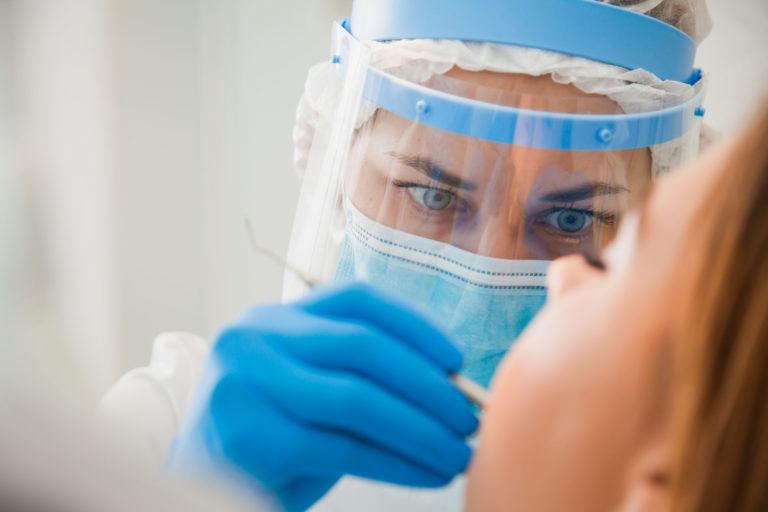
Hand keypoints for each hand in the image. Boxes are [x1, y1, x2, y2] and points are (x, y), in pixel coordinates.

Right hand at [168, 283, 477, 511]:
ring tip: (460, 453)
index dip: (416, 324)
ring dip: (422, 429)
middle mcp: (255, 336)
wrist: (204, 486)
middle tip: (469, 418)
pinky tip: (428, 473)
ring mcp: (247, 383)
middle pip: (363, 345)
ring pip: (358, 398)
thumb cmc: (274, 435)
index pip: (357, 299)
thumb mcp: (314, 388)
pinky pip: (344, 447)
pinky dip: (398, 462)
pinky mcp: (251, 436)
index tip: (458, 359)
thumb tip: (450, 386)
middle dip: (428, 384)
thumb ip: (364, 375)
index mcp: (276, 317)